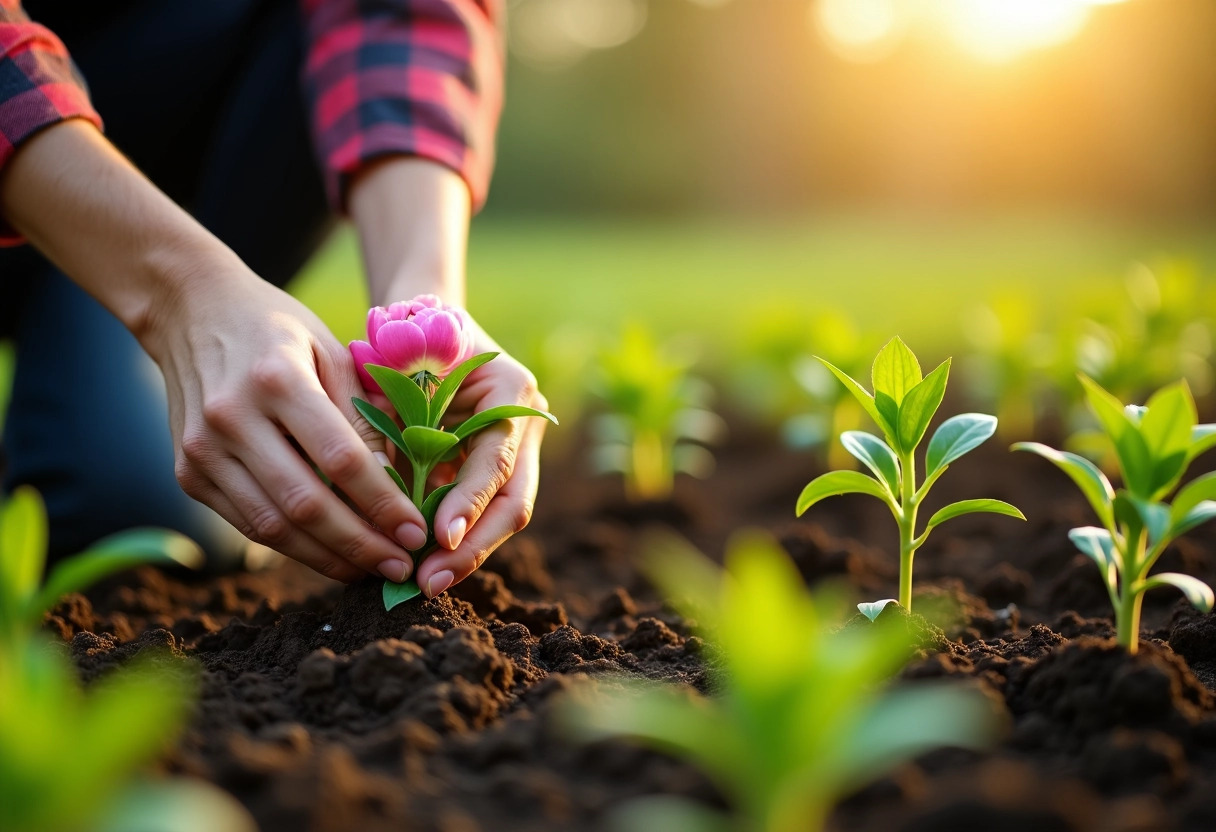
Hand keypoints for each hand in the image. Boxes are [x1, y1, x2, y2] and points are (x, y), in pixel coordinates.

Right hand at [143, 267, 429, 582]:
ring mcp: (201, 451)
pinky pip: (247, 523)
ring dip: (328, 558)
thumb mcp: (331, 351)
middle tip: (401, 567)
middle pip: (305, 503)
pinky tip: (330, 554)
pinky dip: (292, 545)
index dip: (382, 503)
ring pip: (272, 526)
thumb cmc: (278, 329)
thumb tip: (401, 482)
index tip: (416, 532)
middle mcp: (232, 418)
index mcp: (277, 379)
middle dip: (359, 544)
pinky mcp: (187, 473)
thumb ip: (364, 414)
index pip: (340, 459)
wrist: (190, 312)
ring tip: (372, 569)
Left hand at [414, 319, 548, 597]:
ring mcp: (518, 447)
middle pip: (514, 501)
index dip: (469, 503)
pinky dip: (455, 541)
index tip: (437, 537)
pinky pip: (483, 512)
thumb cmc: (403, 340)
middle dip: (472, 547)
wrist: (420, 320)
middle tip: (428, 580)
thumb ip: (399, 427)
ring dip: (465, 552)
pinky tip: (423, 566)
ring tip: (422, 582)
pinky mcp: (495, 467)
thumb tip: (389, 499)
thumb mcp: (398, 376)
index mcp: (512, 389)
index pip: (497, 460)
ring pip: (504, 515)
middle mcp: (526, 421)